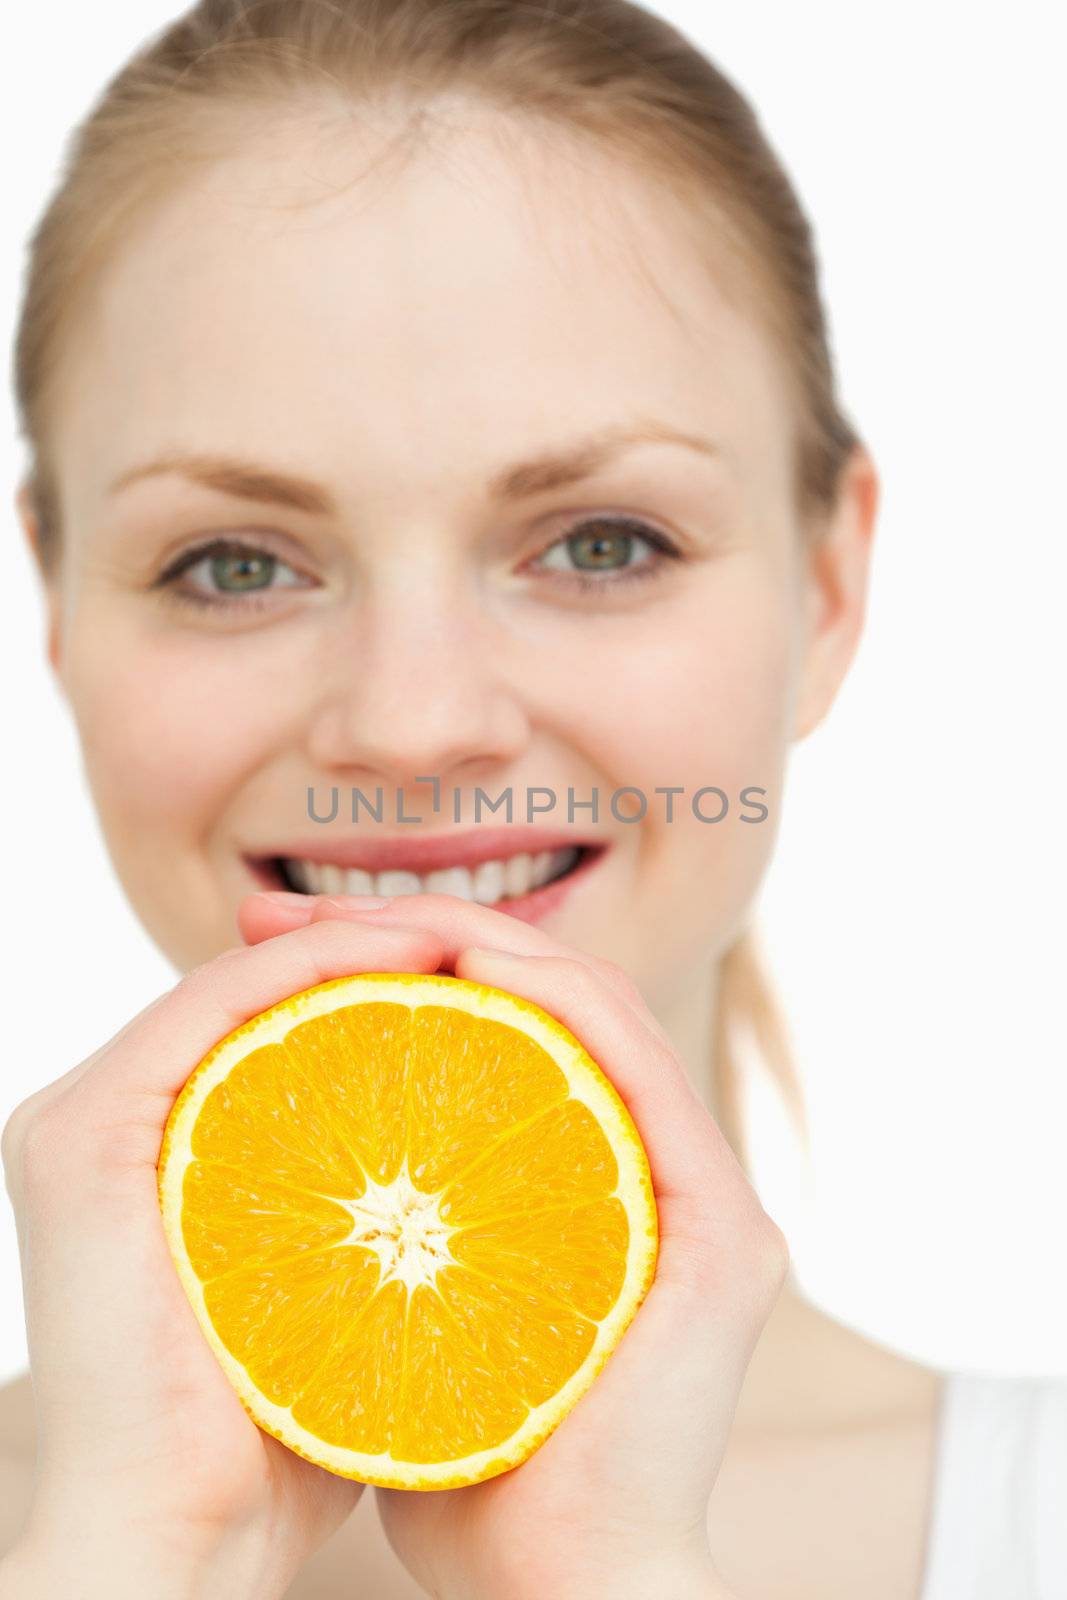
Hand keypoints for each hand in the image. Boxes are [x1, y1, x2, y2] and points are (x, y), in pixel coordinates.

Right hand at [0, 916, 450, 1599]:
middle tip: (458, 937)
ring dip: (352, 944)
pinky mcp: (85, 1134)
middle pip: (248, 999)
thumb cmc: (274, 1438)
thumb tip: (476, 1174)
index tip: (464, 975)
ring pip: (236, 988)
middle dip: (359, 952)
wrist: (174, 1544)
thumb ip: (369, 1225)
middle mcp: (96, 1120)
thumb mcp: (334, 1297)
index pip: (264, 1032)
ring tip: (455, 938)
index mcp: (145, 1151)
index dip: (361, 984)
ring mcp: (81, 1121)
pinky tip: (408, 959)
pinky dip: (313, 971)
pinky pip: (213, 1012)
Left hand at [241, 890, 788, 1599]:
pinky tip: (478, 963)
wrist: (560, 1593)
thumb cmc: (469, 1472)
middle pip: (549, 1005)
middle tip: (288, 918)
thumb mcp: (399, 1320)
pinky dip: (562, 1002)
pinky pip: (637, 1075)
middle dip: (421, 938)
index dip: (400, 969)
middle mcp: (656, 1177)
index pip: (505, 1035)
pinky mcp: (722, 1232)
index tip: (275, 949)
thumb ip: (377, 1242)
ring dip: (494, 945)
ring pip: (601, 1015)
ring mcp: (699, 1199)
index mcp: (589, 1190)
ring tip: (379, 922)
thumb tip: (278, 1165)